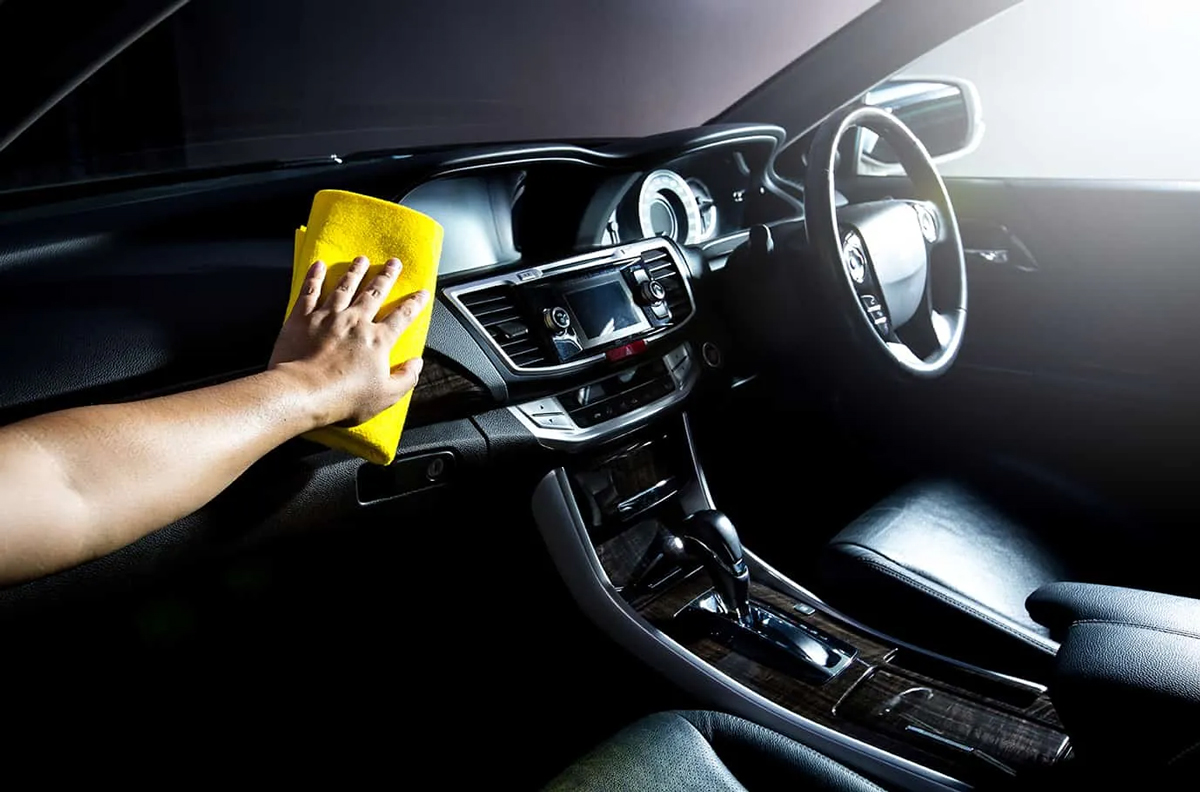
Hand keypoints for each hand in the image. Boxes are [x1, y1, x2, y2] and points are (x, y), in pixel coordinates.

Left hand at [268, 255, 427, 425]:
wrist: (303, 392)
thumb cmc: (342, 397)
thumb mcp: (386, 396)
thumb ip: (405, 378)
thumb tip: (417, 364)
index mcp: (377, 340)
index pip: (402, 316)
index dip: (414, 304)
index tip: (421, 294)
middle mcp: (355, 322)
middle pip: (374, 293)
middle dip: (386, 276)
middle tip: (393, 263)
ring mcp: (328, 316)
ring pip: (345, 286)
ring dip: (355, 271)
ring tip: (362, 260)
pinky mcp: (303, 318)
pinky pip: (310, 291)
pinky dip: (315, 276)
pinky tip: (319, 265)